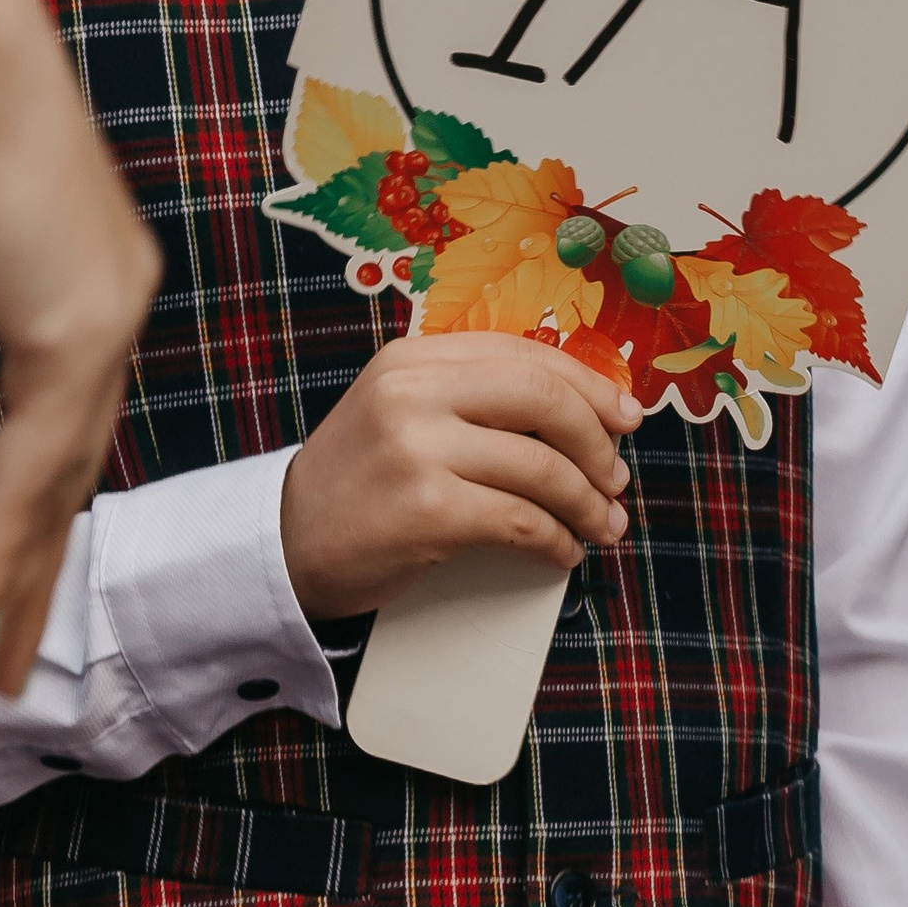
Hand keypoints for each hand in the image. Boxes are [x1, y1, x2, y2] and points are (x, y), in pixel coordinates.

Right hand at [0, 0, 160, 700]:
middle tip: (7, 665)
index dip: (26, 510)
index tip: (2, 579)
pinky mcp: (72, 326)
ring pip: (54, 488)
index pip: (55, 425)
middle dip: (30, 577)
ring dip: (11, 590)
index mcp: (75, 283)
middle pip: (68, 473)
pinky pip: (34, 467)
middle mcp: (106, 305)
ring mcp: (99, 318)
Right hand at [280, 332, 645, 620]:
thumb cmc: (360, 482)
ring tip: (603, 525)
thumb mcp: (403, 411)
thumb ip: (475, 397)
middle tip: (616, 478)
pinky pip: (522, 522)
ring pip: (543, 469)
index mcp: (415, 358)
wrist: (282, 543)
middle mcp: (415, 393)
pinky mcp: (428, 511)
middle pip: (546, 400)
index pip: (527, 355)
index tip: (625, 417)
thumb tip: (585, 413)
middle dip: (597, 443)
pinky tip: (562, 551)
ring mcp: (419, 450)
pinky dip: (557, 540)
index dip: (590, 386)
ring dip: (587, 503)